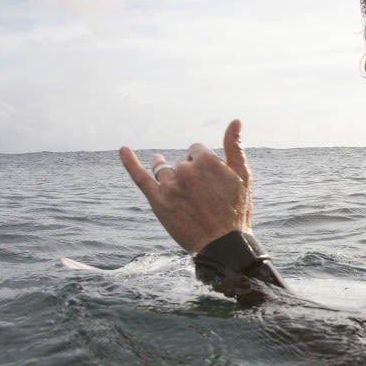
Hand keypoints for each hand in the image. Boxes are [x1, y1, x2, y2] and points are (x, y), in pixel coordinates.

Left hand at [120, 120, 253, 254]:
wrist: (222, 245)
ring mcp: (169, 185)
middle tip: (201, 192)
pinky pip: (140, 177)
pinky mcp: (157, 200)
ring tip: (166, 169)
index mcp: (206, 161)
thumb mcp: (243, 176)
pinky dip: (129, 162)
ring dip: (165, 167)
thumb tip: (235, 121)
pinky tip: (122, 149)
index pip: (196, 150)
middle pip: (181, 160)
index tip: (211, 179)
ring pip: (164, 168)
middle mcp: (185, 170)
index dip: (204, 162)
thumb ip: (235, 146)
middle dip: (189, 170)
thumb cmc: (236, 211)